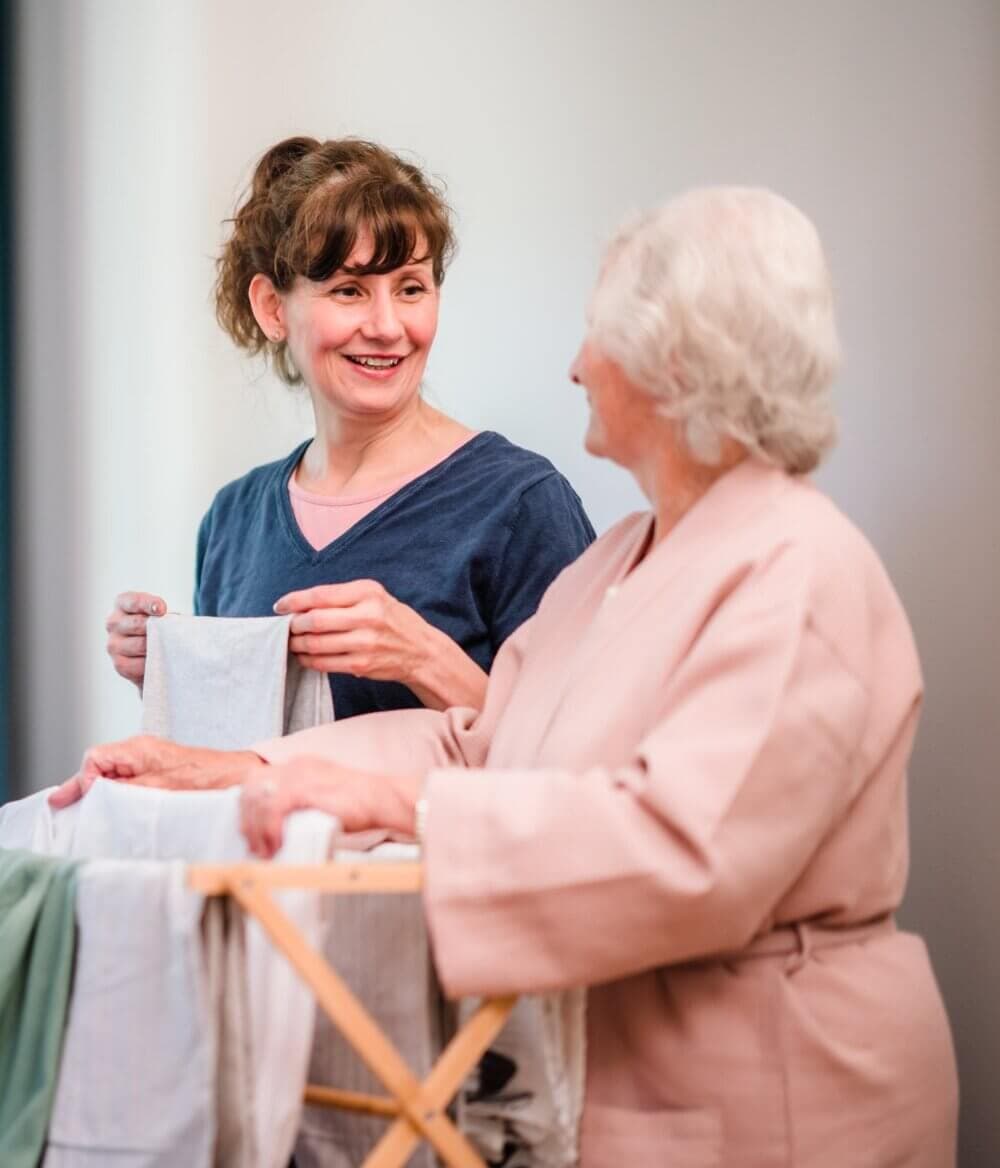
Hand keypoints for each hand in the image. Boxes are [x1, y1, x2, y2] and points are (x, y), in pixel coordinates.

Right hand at [48, 734, 263, 808]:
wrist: (237, 777)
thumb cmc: (205, 779)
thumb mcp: (158, 788)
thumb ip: (124, 789)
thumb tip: (95, 792)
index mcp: (138, 749)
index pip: (95, 757)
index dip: (85, 778)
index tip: (90, 798)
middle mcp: (141, 752)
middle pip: (100, 765)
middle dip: (83, 785)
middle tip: (63, 804)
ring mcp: (150, 762)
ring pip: (113, 775)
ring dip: (100, 792)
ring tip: (86, 811)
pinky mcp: (159, 772)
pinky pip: (129, 781)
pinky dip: (117, 793)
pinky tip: (113, 809)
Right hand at [105, 591, 166, 687]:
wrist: (157, 651)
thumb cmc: (162, 626)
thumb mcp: (163, 613)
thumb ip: (163, 613)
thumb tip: (167, 619)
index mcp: (123, 603)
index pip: (134, 601)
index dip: (149, 604)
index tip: (162, 610)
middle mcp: (113, 622)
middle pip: (137, 624)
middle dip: (157, 629)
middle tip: (169, 633)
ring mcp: (113, 644)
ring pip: (140, 645)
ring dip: (157, 647)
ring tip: (167, 647)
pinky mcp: (119, 664)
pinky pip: (138, 665)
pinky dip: (152, 663)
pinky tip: (159, 660)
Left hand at [240, 757, 420, 858]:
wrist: (382, 798)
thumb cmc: (360, 804)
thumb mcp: (323, 796)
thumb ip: (301, 803)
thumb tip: (280, 826)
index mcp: (300, 765)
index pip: (259, 779)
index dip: (249, 806)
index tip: (250, 829)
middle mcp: (296, 765)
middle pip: (252, 786)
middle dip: (247, 818)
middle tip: (253, 844)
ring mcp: (299, 775)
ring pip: (259, 799)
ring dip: (256, 829)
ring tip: (263, 850)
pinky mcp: (305, 788)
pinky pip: (273, 809)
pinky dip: (269, 830)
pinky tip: (276, 845)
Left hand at [275, 580, 486, 710]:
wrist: (421, 651)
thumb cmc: (392, 620)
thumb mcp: (374, 597)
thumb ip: (341, 598)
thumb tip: (300, 605)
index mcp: (368, 593)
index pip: (321, 595)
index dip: (294, 601)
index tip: (280, 606)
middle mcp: (368, 616)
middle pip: (315, 621)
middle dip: (294, 625)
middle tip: (288, 627)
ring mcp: (365, 642)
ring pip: (316, 644)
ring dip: (298, 644)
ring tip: (293, 642)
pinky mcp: (362, 664)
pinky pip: (324, 663)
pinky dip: (309, 660)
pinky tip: (305, 656)